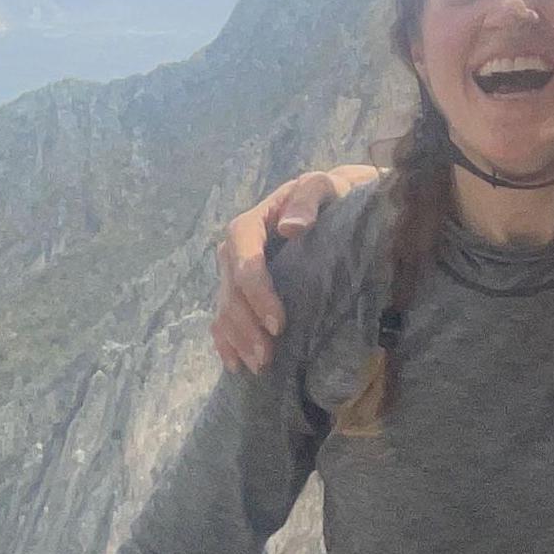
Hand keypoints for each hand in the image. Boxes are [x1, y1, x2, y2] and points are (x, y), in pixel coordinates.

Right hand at [212, 165, 382, 372]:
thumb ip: (308, 199)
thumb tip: (291, 227)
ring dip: (238, 341)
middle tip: (266, 358)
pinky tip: (236, 364)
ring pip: (225, 310)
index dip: (258, 293)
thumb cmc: (328, 195)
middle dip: (246, 327)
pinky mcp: (240, 291)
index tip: (279, 323)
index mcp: (248, 226)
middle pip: (231, 293)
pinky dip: (227, 342)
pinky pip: (224, 319)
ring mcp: (234, 274)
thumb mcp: (322, 186)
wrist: (330, 203)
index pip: (244, 260)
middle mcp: (234, 251)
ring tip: (259, 367)